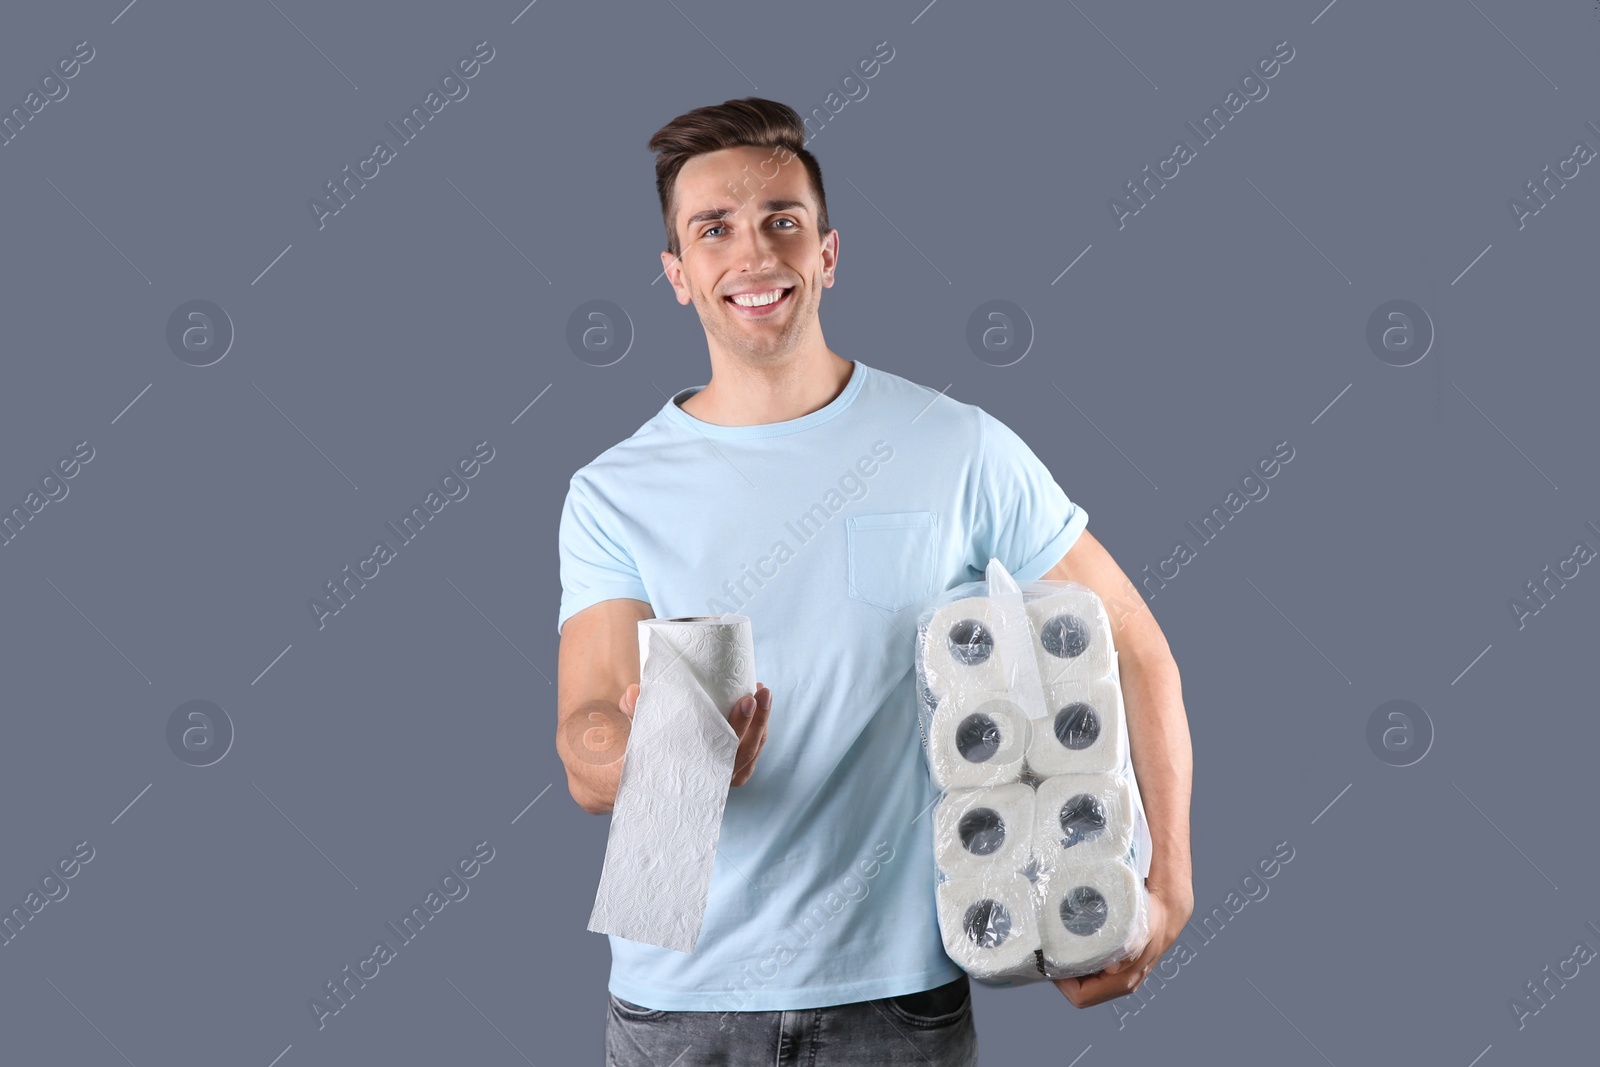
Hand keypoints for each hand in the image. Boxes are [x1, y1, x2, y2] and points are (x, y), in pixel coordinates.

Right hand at [619, 681, 771, 785]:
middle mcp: (713, 779)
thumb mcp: (636, 734)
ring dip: (762, 721)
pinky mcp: (731, 772)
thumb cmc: (642, 753)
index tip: (746, 700)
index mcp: (692, 772)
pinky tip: (760, 707)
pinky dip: (760, 731)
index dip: (739, 724)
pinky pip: (753, 753)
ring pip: (752, 751)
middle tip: (758, 689)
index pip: (724, 750)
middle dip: (756, 718)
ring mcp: (724, 778)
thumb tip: (634, 691)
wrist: (645, 778)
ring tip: (763, 690)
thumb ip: (635, 712)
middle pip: (745, 750)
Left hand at [1052, 882, 1192, 1007]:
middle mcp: (1120, 983)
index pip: (1081, 996)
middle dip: (1063, 977)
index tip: (1053, 962)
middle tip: (1052, 954)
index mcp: (1122, 981)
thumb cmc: (1151, 922)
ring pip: (1085, 983)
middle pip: (1080, 991)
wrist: (1165, 914)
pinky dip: (1080, 964)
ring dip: (1071, 971)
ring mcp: (1119, 977)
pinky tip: (1074, 948)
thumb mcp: (1139, 931)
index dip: (1062, 983)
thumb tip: (1110, 969)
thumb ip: (1128, 949)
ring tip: (1060, 950)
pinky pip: (1092, 973)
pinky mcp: (1117, 967)